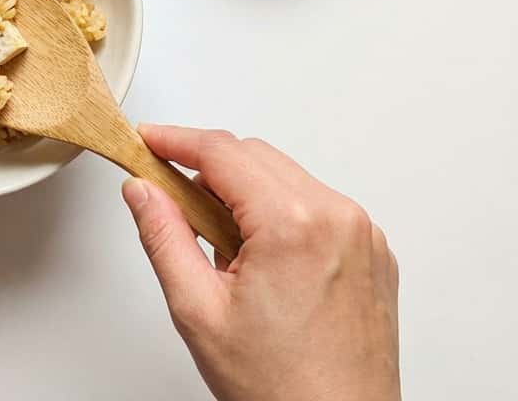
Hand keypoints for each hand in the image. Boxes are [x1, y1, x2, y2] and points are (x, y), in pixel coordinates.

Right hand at [122, 126, 399, 400]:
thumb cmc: (281, 388)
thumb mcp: (198, 310)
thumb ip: (164, 237)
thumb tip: (143, 191)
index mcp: (294, 225)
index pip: (223, 152)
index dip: (176, 140)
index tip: (148, 141)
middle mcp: (338, 218)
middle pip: (256, 157)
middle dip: (208, 168)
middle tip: (169, 198)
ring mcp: (363, 235)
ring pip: (288, 180)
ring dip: (246, 194)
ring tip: (220, 251)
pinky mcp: (374, 253)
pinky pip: (318, 208)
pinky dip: (282, 216)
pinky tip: (259, 262)